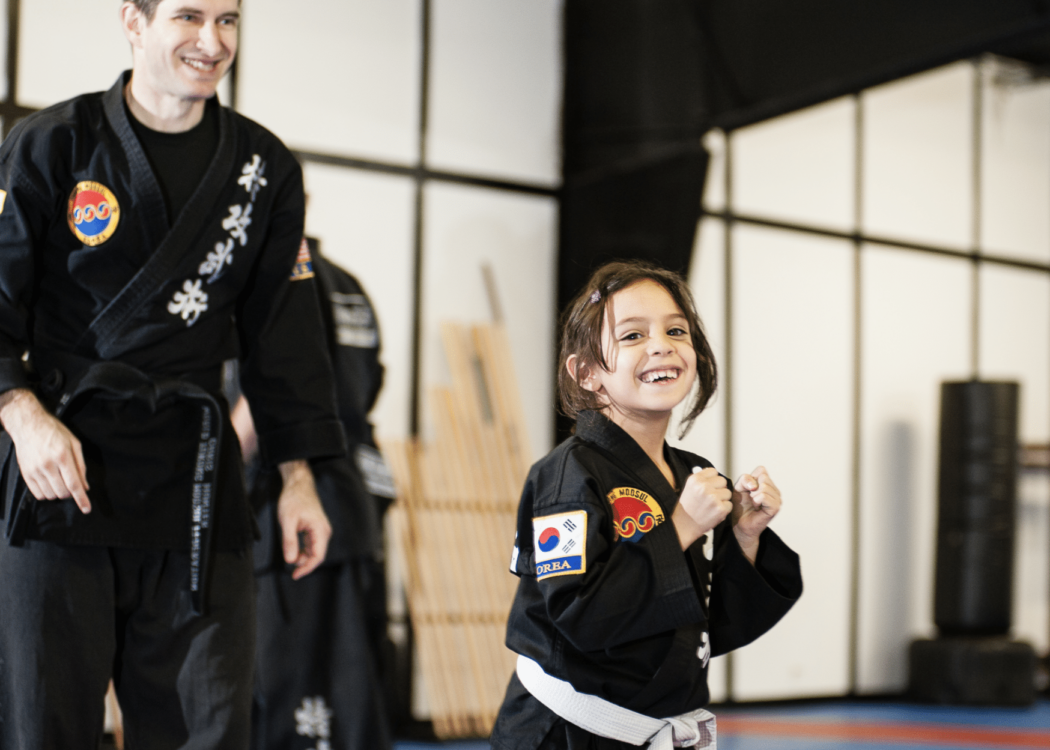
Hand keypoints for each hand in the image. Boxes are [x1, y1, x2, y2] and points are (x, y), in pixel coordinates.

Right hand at [0, 389, 90, 512]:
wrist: (29, 425)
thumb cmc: (55, 432)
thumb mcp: (74, 444)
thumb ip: (81, 466)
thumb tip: (85, 486)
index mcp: (63, 456)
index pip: (74, 484)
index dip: (81, 499)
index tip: (87, 509)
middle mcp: (48, 465)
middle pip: (63, 492)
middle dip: (70, 493)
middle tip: (70, 482)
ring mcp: (35, 470)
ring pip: (50, 495)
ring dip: (58, 493)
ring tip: (59, 480)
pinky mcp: (25, 474)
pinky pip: (38, 494)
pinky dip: (46, 493)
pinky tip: (49, 483)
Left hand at [276, 460, 330, 579]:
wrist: (298, 485)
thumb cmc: (294, 499)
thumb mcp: (288, 521)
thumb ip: (290, 541)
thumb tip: (290, 560)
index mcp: (320, 530)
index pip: (318, 556)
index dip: (307, 568)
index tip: (295, 575)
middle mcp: (324, 531)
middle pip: (317, 555)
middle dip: (304, 564)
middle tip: (290, 570)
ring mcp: (320, 531)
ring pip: (314, 551)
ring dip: (302, 557)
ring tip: (289, 553)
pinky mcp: (316, 529)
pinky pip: (311, 545)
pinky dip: (302, 550)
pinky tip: (293, 549)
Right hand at [672, 466, 732, 549]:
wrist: (683, 525)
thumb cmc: (687, 507)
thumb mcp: (690, 487)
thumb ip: (702, 479)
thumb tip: (715, 474)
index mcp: (695, 479)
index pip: (713, 471)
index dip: (712, 480)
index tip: (709, 487)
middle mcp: (704, 487)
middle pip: (723, 481)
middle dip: (719, 489)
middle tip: (711, 498)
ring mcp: (713, 498)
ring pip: (728, 493)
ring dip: (723, 499)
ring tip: (712, 506)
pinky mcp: (720, 509)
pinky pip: (729, 505)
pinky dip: (724, 510)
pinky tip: (714, 512)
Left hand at [731, 466, 780, 561]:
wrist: (739, 524)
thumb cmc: (740, 507)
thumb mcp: (738, 488)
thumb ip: (744, 480)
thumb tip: (754, 485)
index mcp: (767, 483)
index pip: (762, 470)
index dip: (750, 478)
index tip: (747, 489)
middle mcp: (774, 490)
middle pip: (764, 477)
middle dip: (751, 487)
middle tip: (751, 498)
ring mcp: (777, 499)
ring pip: (764, 486)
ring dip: (753, 495)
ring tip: (754, 503)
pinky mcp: (775, 508)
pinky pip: (764, 496)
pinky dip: (756, 501)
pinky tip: (756, 507)